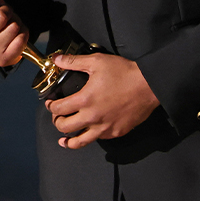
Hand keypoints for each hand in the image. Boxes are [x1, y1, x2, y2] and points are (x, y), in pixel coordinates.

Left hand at [44, 53, 159, 148]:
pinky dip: (91, 136)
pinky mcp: (116, 132)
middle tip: (58, 117)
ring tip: (64, 139)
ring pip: (80, 141)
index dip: (50, 106)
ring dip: (69, 140)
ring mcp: (105, 128)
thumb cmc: (124, 73)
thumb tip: (56, 59)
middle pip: (64, 127)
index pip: (58, 108)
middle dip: (57, 122)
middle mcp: (92, 117)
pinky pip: (98, 139)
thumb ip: (73, 62)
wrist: (149, 85)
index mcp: (85, 100)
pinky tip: (89, 132)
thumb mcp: (96, 61)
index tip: (50, 103)